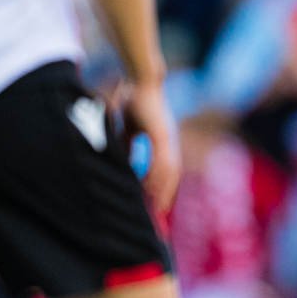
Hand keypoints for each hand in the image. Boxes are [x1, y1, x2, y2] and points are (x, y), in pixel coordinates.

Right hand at [118, 80, 179, 212]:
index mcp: (161, 142)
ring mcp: (165, 138)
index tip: (158, 209)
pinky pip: (159, 159)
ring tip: (158, 209)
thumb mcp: (129, 130)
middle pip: (170, 175)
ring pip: (168, 171)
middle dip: (165, 196)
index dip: (162, 190)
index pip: (165, 171)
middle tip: (160, 217)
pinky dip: (156, 175)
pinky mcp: (160, 133)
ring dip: (163, 190)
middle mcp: (167, 142)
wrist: (139, 80)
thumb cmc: (133, 102)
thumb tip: (126, 165)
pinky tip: (152, 188)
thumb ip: (129, 147)